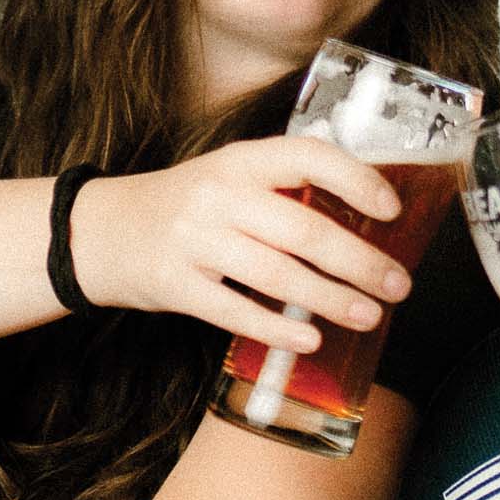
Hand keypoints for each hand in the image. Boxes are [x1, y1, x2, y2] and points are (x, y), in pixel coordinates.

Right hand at [66, 137, 414, 351]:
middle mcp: (218, 195)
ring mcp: (194, 240)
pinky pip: (235, 312)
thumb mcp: (229, 176)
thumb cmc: (186, 206)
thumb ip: (284, 188)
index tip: (393, 211)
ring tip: (368, 315)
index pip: (309, 157)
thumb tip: (366, 219)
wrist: (102, 231)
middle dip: (359, 261)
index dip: (357, 180)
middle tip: (398, 284)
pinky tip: (309, 341)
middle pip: (303, 230)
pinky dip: (276, 330)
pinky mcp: (176, 284)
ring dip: (329, 299)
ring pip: (276, 275)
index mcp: (241, 160)